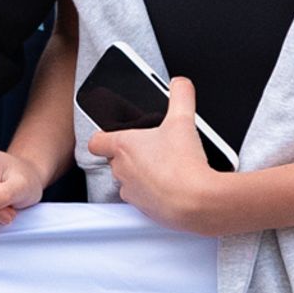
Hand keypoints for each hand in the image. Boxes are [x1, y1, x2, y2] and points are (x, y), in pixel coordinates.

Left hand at [82, 75, 240, 235]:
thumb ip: (181, 95)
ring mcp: (131, 191)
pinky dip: (153, 192)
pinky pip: (143, 197)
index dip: (105, 136)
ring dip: (142, 173)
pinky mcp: (143, 209)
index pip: (97, 141)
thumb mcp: (184, 120)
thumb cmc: (183, 165)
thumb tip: (180, 83)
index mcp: (123, 147)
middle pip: (116, 159)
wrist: (196, 202)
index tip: (118, 134)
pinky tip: (173, 185)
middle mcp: (121, 170)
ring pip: (129, 179)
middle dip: (133, 154)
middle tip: (156, 148)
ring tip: (168, 167)